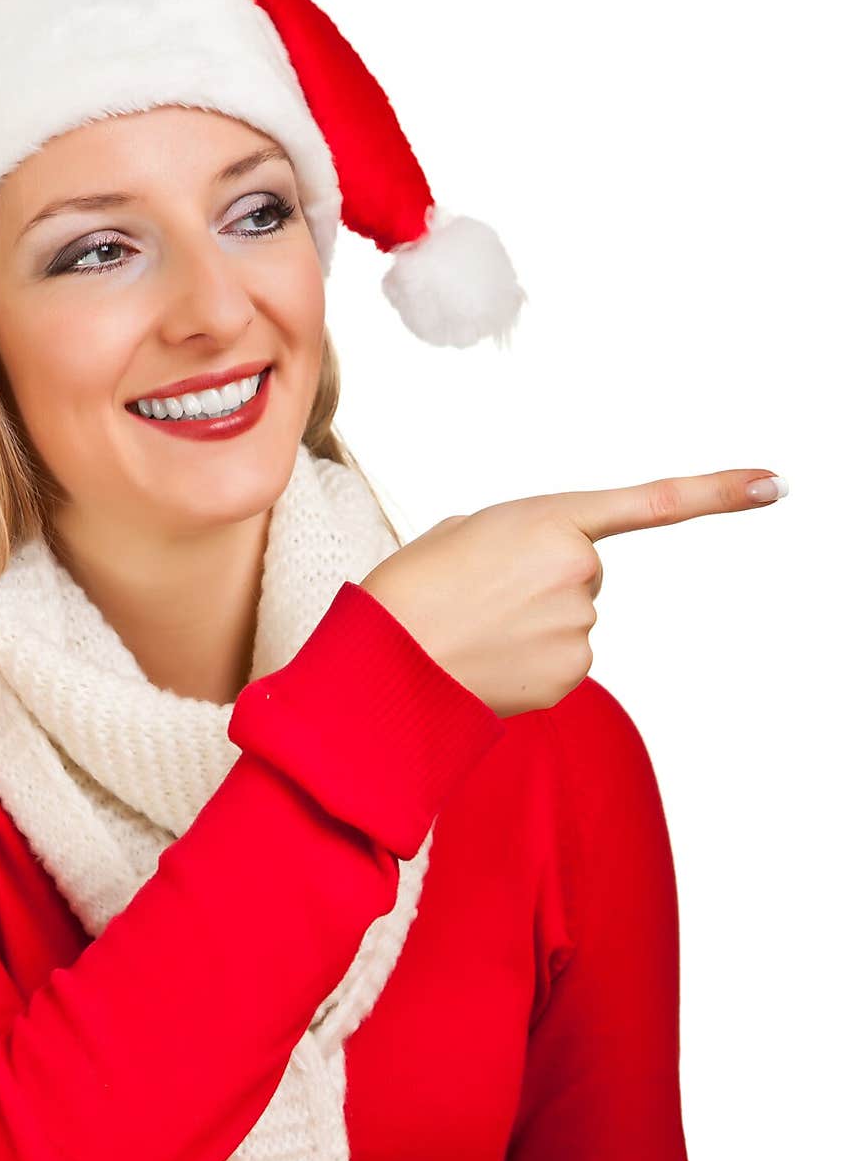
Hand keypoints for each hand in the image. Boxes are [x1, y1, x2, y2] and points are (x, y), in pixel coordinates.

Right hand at [359, 469, 786, 718]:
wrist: (384, 664)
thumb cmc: (410, 589)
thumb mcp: (463, 533)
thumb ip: (520, 537)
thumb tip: (544, 575)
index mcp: (551, 518)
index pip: (653, 502)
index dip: (720, 492)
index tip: (777, 484)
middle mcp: (580, 572)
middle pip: (584, 574)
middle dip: (544, 581)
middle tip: (484, 593)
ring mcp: (581, 628)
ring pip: (571, 620)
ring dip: (533, 623)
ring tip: (478, 628)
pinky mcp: (572, 676)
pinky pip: (563, 661)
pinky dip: (531, 662)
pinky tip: (489, 659)